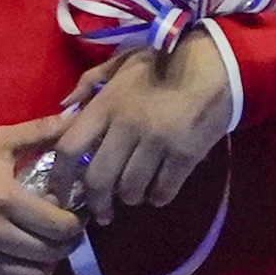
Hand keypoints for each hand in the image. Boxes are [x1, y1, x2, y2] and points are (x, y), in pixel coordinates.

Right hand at [0, 117, 83, 274]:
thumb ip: (39, 132)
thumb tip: (76, 117)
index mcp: (4, 199)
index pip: (62, 226)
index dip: (76, 223)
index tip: (72, 216)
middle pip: (51, 254)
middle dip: (63, 244)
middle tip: (57, 234)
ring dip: (43, 266)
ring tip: (37, 251)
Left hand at [40, 37, 231, 224]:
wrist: (215, 62)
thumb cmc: (163, 62)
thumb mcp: (120, 64)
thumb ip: (89, 83)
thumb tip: (64, 108)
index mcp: (105, 105)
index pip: (68, 149)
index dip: (60, 176)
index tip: (61, 191)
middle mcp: (126, 125)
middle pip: (97, 179)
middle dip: (96, 202)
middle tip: (101, 212)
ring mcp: (157, 141)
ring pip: (130, 189)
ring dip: (130, 198)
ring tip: (133, 196)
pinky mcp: (185, 153)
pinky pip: (164, 189)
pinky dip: (158, 197)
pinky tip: (158, 193)